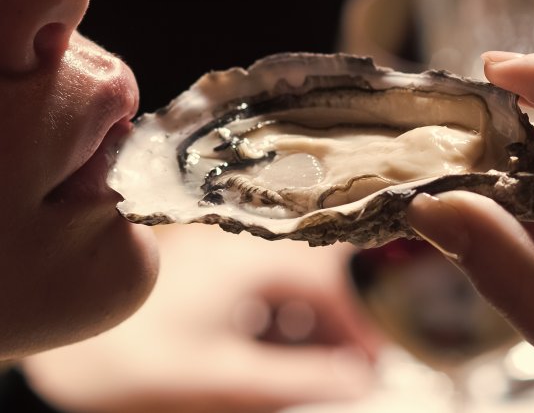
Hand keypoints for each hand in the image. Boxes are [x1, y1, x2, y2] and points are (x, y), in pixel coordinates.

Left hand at [22, 225, 379, 412]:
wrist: (68, 355)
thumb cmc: (135, 360)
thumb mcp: (226, 377)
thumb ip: (299, 378)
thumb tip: (359, 379)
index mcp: (251, 258)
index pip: (332, 278)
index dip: (362, 319)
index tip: (375, 357)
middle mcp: (240, 244)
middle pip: (318, 271)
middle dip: (342, 314)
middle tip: (354, 360)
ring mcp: (222, 254)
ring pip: (292, 278)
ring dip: (314, 318)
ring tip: (320, 361)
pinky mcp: (207, 271)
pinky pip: (263, 285)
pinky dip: (283, 315)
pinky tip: (279, 348)